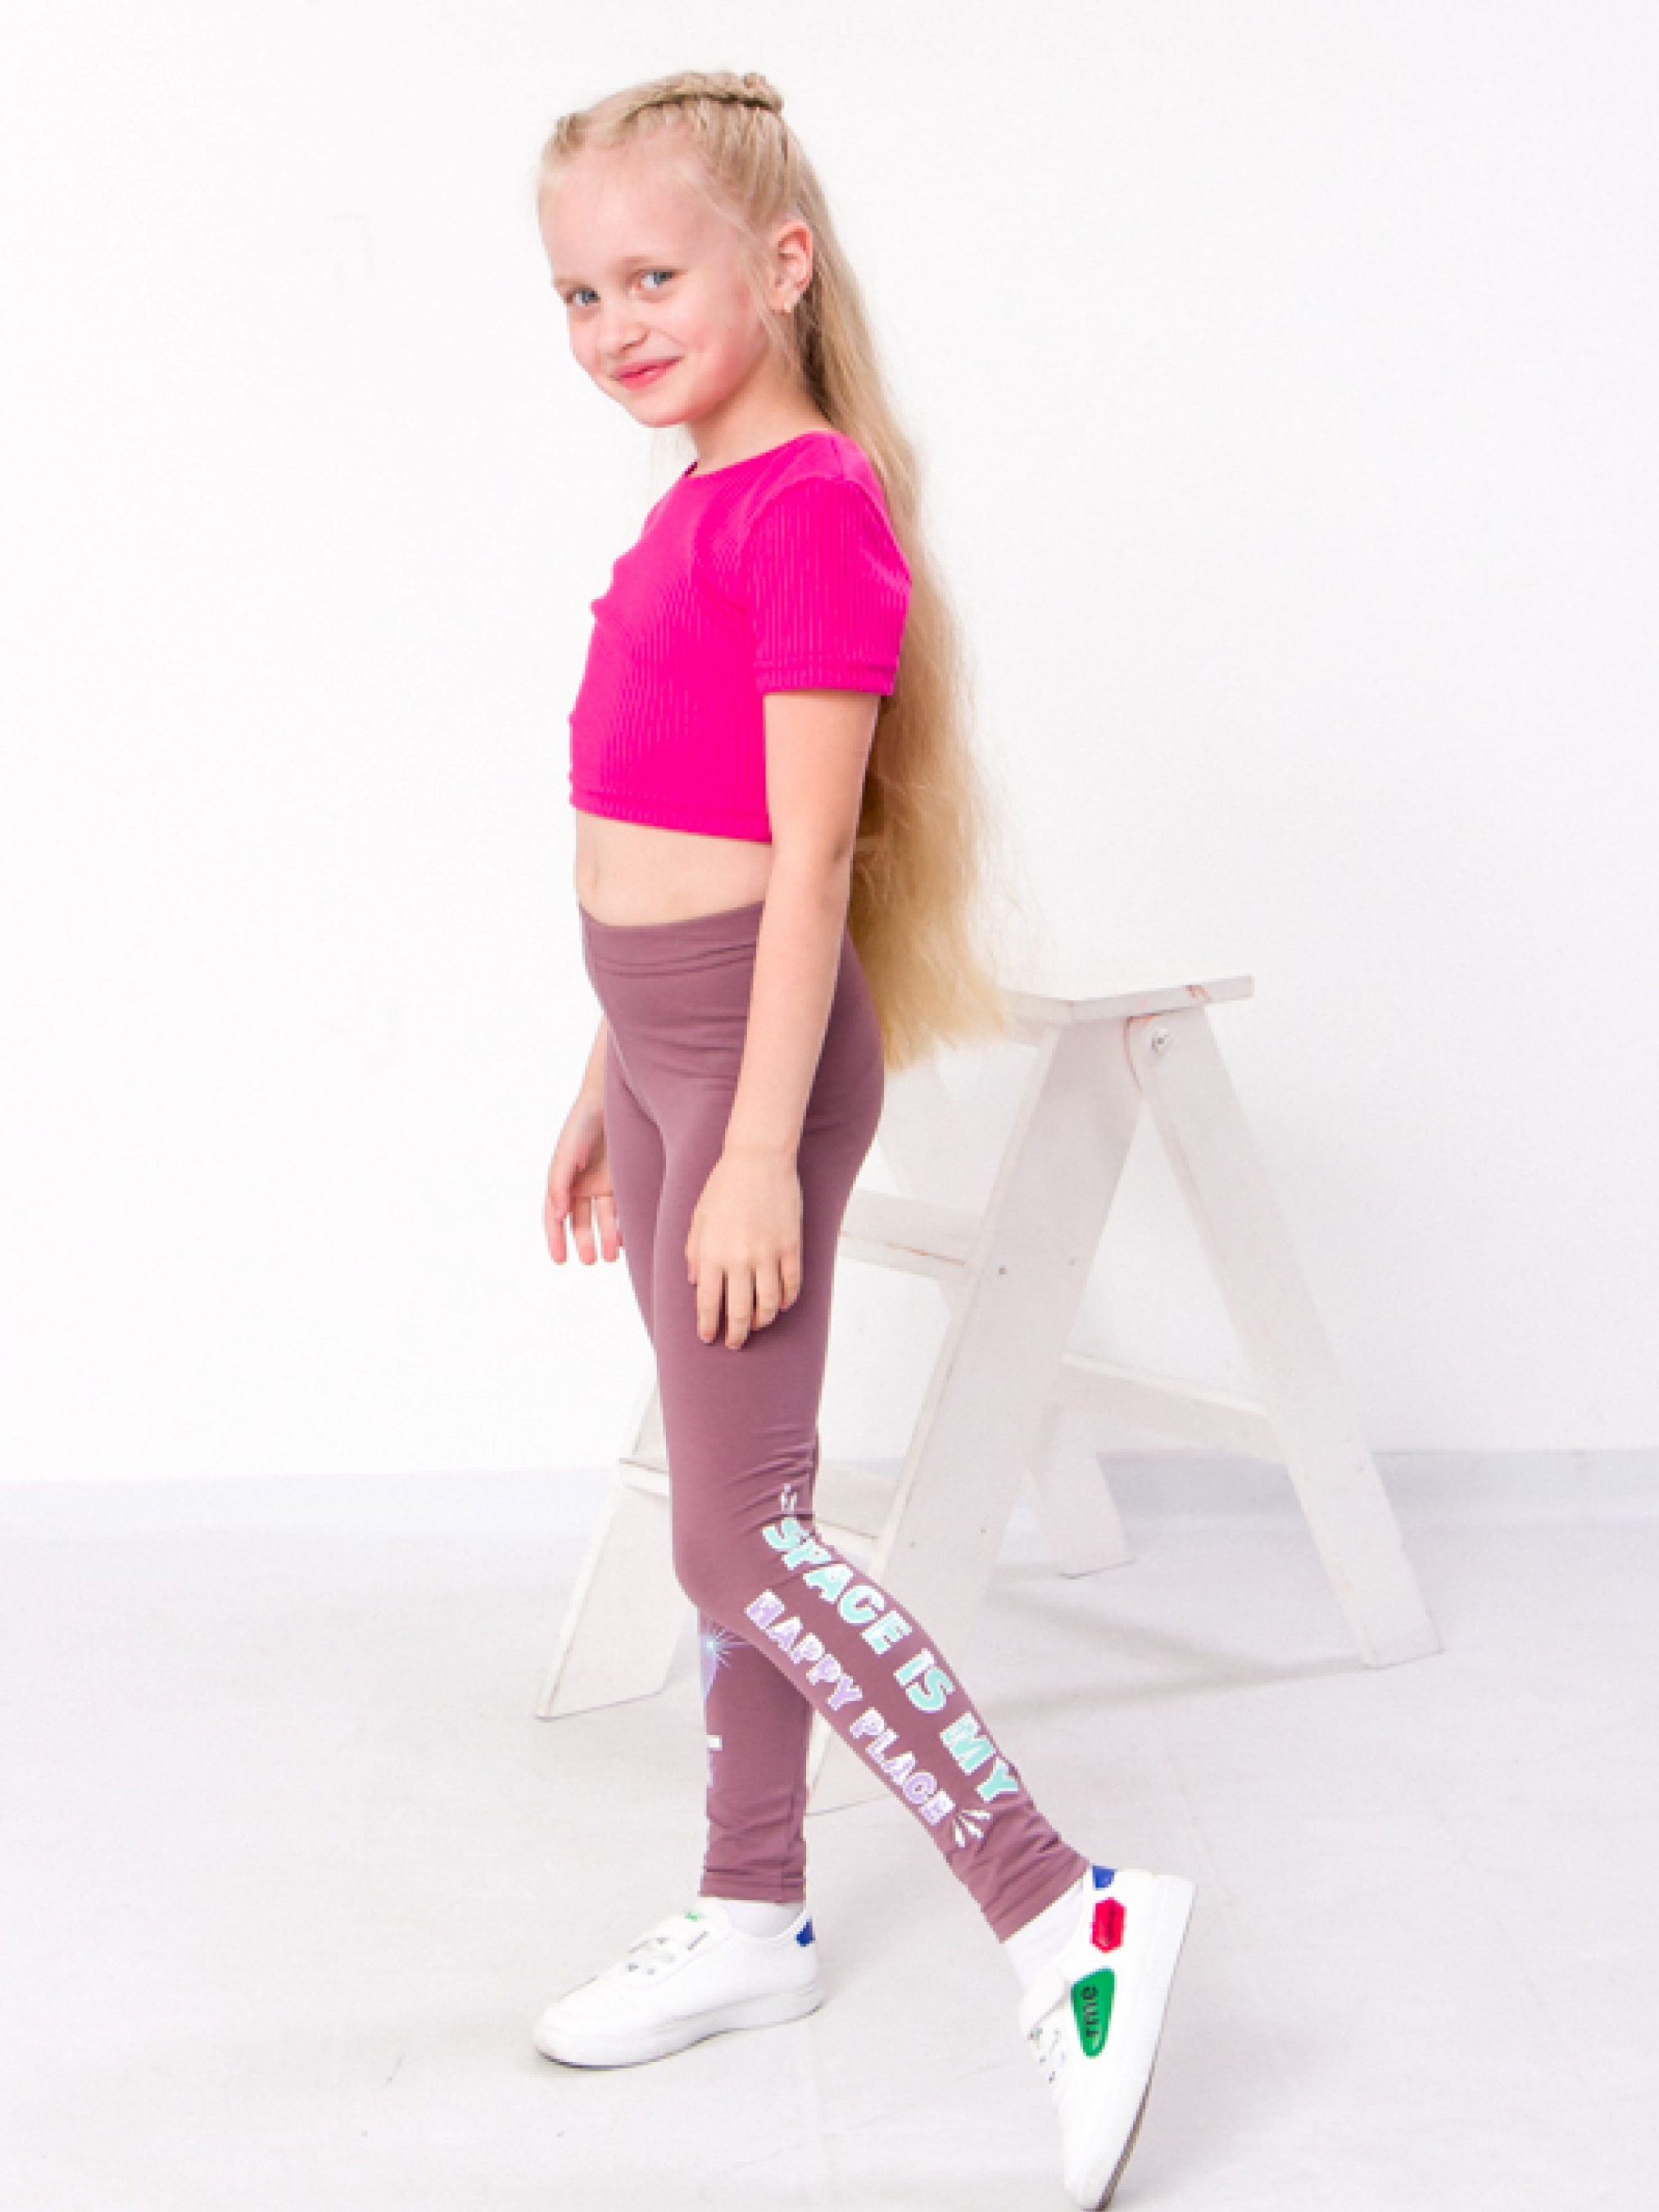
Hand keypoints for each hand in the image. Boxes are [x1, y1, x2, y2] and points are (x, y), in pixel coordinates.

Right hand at [544, 1090, 622, 1264]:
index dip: (555, 1239)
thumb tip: (557, 1216)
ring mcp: (604, 1183)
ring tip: (611, 1256)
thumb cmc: (583, 1124)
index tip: (560, 1260)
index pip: (555, 1217)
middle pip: (581, 1222)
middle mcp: (582, 1185)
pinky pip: (624, 1208)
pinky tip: (628, 1238)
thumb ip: (558, 1184)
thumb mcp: (566, 1154)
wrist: (613, 1099)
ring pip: (604, 1219)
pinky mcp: (625, 1179)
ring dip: (607, 1238)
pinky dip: (625, 1224)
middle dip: (584, 1242)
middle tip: (591, 1261)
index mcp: (563, 1181)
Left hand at [685, 1144, 802, 1347]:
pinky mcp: (791, 1246)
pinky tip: (781, 1304)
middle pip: (739, 1312)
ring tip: (757, 1324)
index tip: (709, 1338)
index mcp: (712, 1254)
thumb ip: (694, 1253)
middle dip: (736, 1334)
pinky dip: (787, 1300)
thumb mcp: (698, 1218)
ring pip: (768, 1305)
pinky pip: (792, 1284)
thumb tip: (697, 1283)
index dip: (708, 1326)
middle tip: (734, 1343)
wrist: (758, 1159)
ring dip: (762, 1321)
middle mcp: (739, 1259)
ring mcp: (768, 1254)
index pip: (708, 1303)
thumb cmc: (724, 1186)